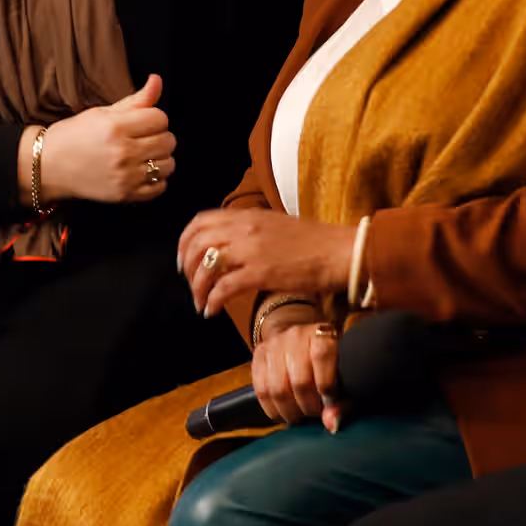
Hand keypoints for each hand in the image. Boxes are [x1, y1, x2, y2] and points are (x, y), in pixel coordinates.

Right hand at [38, 75, 176, 204]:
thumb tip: (157, 80)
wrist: (48, 166)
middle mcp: (122, 152)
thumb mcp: (102, 112)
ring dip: (160, 158)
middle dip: (159, 136)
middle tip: (143, 138)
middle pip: (168, 141)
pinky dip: (156, 180)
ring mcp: (124, 176)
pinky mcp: (124, 194)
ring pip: (168, 165)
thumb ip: (135, 100)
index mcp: (116, 127)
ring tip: (144, 155)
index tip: (143, 122)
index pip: (160, 118)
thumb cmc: (73, 136)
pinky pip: (159, 187)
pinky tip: (142, 172)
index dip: (154, 118)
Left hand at [178, 207, 353, 316]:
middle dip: (187, 267)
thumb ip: (250, 232)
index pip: (201, 220)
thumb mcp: (275, 226)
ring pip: (206, 266)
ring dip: (198, 287)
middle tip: (190, 283)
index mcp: (248, 215)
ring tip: (201, 302)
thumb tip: (230, 248)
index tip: (185, 259)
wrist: (340, 252)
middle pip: (198, 243)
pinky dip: (213, 300)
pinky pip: (223, 288)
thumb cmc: (314, 243)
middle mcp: (245, 228)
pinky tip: (213, 310)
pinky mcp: (260, 272)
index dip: (186, 241)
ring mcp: (251, 249)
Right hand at [250, 304, 345, 430]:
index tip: (328, 401)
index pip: (321, 356)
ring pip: (277, 389)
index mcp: (321, 335)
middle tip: (314, 412)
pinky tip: (283, 412)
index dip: (325, 385)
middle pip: (298, 380)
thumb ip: (342, 402)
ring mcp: (274, 345)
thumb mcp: (343, 375)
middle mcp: (296, 336)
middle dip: (307, 406)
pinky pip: (261, 390)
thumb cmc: (327, 362)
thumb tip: (331, 424)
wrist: (303, 339)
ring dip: (289, 411)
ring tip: (299, 414)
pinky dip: (272, 409)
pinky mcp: (259, 355)